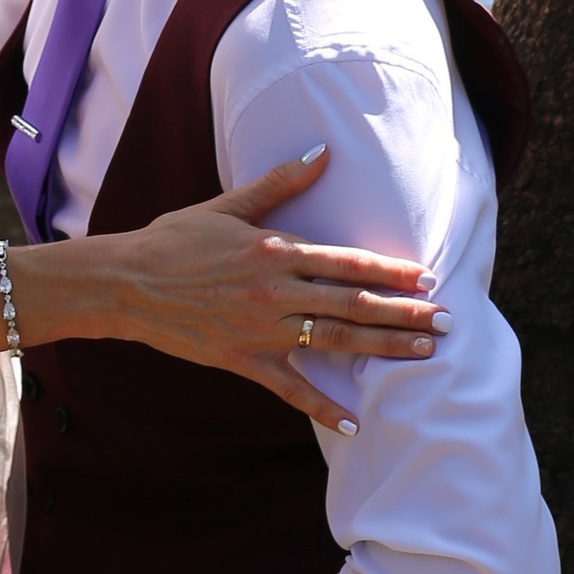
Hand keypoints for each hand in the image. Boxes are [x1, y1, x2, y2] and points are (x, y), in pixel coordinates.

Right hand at [105, 146, 443, 433]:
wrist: (127, 283)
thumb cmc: (175, 239)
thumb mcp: (227, 205)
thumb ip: (280, 183)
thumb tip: (322, 151)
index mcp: (275, 250)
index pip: (346, 263)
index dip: (390, 272)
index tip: (426, 279)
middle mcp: (275, 292)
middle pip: (353, 305)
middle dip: (405, 314)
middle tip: (447, 322)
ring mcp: (261, 331)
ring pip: (335, 342)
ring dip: (384, 349)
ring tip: (424, 354)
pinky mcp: (244, 361)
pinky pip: (292, 389)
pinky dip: (325, 407)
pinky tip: (356, 421)